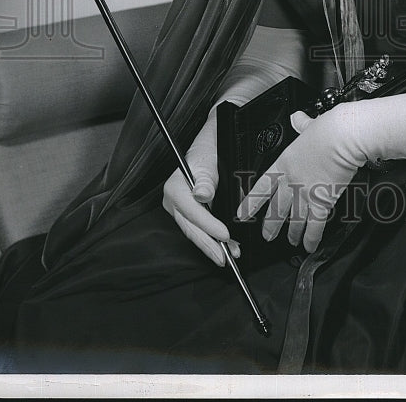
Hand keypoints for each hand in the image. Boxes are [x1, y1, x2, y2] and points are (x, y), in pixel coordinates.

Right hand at [162, 116, 240, 267]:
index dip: (209, 227)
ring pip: (196, 232)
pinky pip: (200, 229)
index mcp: (175, 189)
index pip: (192, 214)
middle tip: (224, 258)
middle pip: (192, 229)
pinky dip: (213, 238)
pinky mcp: (190, 213)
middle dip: (209, 245)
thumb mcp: (208, 161)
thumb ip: (206, 180)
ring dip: (213, 245)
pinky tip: (227, 245)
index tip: (225, 235)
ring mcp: (181, 209)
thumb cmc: (208, 151)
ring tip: (231, 254)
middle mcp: (174, 202)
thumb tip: (202, 194)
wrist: (209, 145)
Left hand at [236, 107, 362, 253]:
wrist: (342, 136)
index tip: (243, 214)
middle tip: (267, 235)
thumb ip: (302, 125)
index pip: (262, 188)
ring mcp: (306, 193)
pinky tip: (309, 246)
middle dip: (270, 225)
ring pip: (294, 219)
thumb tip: (299, 119)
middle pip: (277, 208)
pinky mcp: (323, 201)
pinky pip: (315, 225)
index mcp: (285, 163)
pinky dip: (312, 238)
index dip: (251, 203)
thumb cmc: (329, 128)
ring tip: (290, 241)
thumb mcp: (309, 124)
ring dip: (292, 233)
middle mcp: (292, 180)